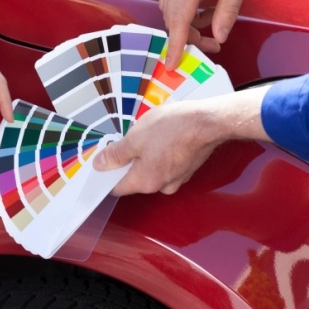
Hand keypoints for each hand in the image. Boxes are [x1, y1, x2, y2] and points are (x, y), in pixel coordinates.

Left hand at [93, 101, 221, 195]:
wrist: (208, 122)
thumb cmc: (174, 129)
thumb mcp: (135, 138)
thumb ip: (116, 154)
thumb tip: (101, 164)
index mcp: (145, 182)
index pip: (117, 187)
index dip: (107, 174)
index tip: (104, 160)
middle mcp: (161, 186)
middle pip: (135, 178)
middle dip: (129, 159)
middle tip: (129, 139)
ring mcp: (176, 178)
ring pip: (151, 170)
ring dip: (146, 155)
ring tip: (151, 134)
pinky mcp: (186, 168)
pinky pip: (166, 164)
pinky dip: (162, 153)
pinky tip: (164, 136)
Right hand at [160, 0, 257, 68]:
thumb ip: (228, 11)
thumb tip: (219, 36)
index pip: (180, 22)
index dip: (176, 46)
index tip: (173, 64)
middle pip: (173, 20)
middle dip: (189, 37)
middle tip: (212, 43)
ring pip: (169, 11)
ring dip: (186, 24)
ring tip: (211, 19)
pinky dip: (182, 11)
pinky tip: (201, 7)